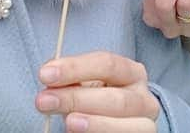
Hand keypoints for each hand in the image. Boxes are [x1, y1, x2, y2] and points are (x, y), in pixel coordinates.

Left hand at [37, 51, 158, 131]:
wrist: (116, 125)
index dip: (75, 68)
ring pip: (126, 125)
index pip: (107, 63)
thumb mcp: (86, 86)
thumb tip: (49, 78)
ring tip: (68, 122)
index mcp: (131, 73)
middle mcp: (144, 98)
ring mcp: (145, 124)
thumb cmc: (96, 101)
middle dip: (76, 99)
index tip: (45, 74)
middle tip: (44, 101)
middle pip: (114, 98)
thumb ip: (72, 80)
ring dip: (94, 123)